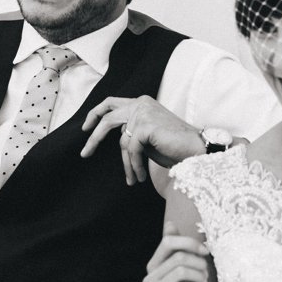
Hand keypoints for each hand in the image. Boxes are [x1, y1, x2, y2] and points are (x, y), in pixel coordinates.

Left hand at [80, 96, 202, 184]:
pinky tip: (139, 176)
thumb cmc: (175, 146)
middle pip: (108, 118)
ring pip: (122, 142)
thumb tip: (118, 139)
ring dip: (127, 164)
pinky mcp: (145, 126)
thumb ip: (133, 132)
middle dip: (94, 136)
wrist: (196, 149)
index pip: (112, 104)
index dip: (96, 114)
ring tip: (132, 179)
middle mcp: (141, 103)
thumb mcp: (148, 137)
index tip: (86, 128)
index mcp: (141, 102)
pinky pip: (131, 150)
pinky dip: (135, 165)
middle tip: (84, 153)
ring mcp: (143, 113)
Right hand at [143, 223, 211, 281]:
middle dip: (198, 263)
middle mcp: (148, 279)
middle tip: (205, 273)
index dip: (189, 242)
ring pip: (182, 271)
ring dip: (199, 276)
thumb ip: (178, 246)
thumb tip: (169, 223)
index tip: (205, 251)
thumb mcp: (188, 266)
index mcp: (153, 266)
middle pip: (178, 257)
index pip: (168, 242)